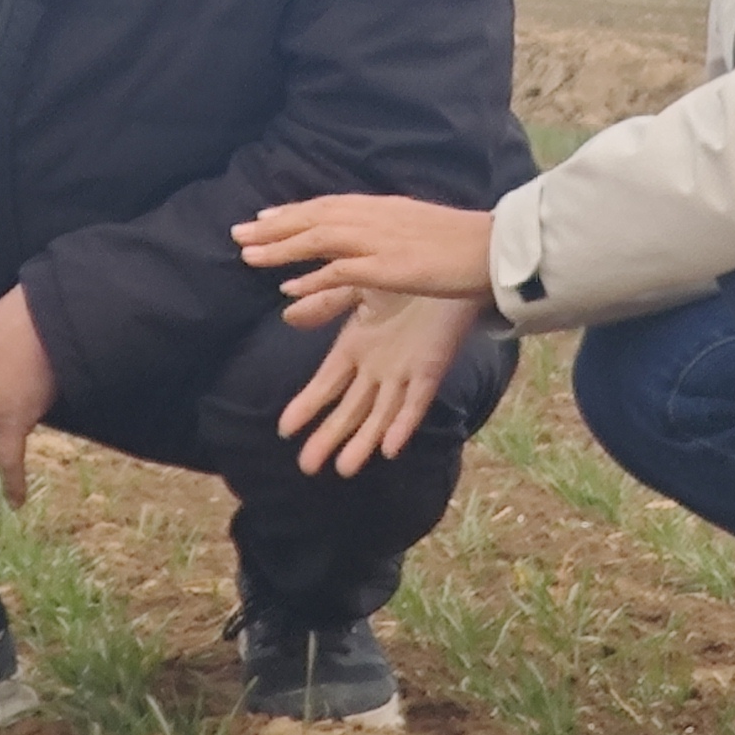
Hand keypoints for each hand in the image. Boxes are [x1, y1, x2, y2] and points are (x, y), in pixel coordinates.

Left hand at [235, 193, 494, 323]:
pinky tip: (288, 287)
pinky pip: (340, 271)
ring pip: (319, 239)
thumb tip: (364, 246)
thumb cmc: (462, 244)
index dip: (293, 211)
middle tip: (239, 233)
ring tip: (248, 256)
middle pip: (314, 217)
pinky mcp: (389, 267)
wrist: (496, 250)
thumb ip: (387, 234)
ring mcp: (381, 241)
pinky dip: (312, 278)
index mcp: (383, 208)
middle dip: (274, 225)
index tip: (262, 216)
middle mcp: (376, 218)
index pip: (328, 205)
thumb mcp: (416, 230)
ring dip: (281, 247)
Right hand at [275, 290, 486, 474]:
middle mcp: (376, 367)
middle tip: (307, 468)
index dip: (306, 406)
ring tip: (344, 469)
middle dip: (328, 437)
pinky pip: (416, 401)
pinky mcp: (431, 369)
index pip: (325, 384)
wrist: (450, 265)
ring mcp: (404, 372)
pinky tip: (390, 448)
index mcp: (355, 346)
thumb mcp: (356, 287)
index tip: (284, 429)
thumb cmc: (404, 273)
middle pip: (349, 409)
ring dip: (363, 442)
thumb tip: (287, 314)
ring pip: (380, 415)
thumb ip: (324, 302)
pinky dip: (404, 424)